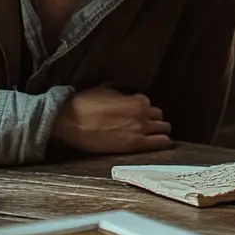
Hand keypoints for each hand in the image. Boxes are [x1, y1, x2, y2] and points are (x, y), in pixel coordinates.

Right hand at [51, 86, 171, 154]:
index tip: (137, 116)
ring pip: (164, 129)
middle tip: (145, 127)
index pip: (150, 105)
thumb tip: (126, 93)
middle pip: (160, 117)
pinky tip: (160, 145)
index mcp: (138, 99)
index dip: (144, 111)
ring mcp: (141, 129)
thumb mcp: (106, 89)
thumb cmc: (85, 104)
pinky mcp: (136, 144)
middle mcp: (143, 113)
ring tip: (152, 136)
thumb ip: (122, 92)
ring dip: (159, 132)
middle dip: (154, 121)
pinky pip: (162, 143)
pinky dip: (164, 143)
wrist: (70, 121)